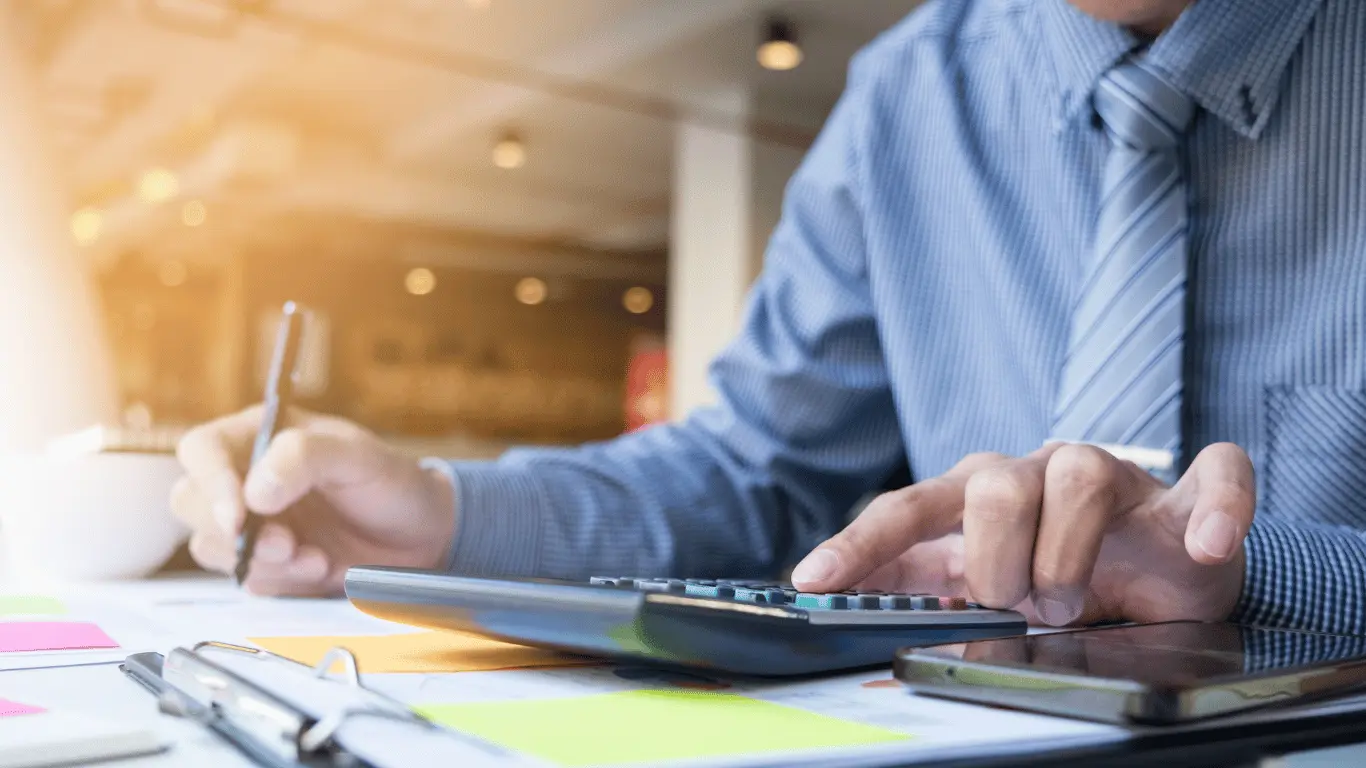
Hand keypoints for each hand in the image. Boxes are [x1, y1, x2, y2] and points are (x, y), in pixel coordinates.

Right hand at [171, 406, 455, 595]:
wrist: (420, 535)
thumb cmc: (390, 483)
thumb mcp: (358, 457)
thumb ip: (305, 457)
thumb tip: (253, 491)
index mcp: (259, 436)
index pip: (201, 450)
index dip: (209, 483)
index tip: (237, 517)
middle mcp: (245, 477)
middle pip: (189, 501)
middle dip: (234, 532)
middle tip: (288, 544)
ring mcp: (251, 522)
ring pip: (211, 546)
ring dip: (261, 560)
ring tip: (318, 559)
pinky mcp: (264, 562)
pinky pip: (245, 577)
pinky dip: (279, 580)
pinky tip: (322, 567)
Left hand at [790, 442, 1253, 625]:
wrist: (1162, 575)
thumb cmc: (1066, 578)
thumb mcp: (992, 592)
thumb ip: (939, 598)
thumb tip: (875, 631)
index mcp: (975, 497)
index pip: (906, 510)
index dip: (860, 544)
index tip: (811, 581)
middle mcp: (1032, 473)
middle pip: (989, 487)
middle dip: (996, 565)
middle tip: (1019, 606)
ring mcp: (1109, 475)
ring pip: (1076, 477)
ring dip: (1069, 559)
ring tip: (1072, 603)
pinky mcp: (1184, 491)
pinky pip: (1210, 472)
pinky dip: (1213, 509)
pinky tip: (1201, 543)